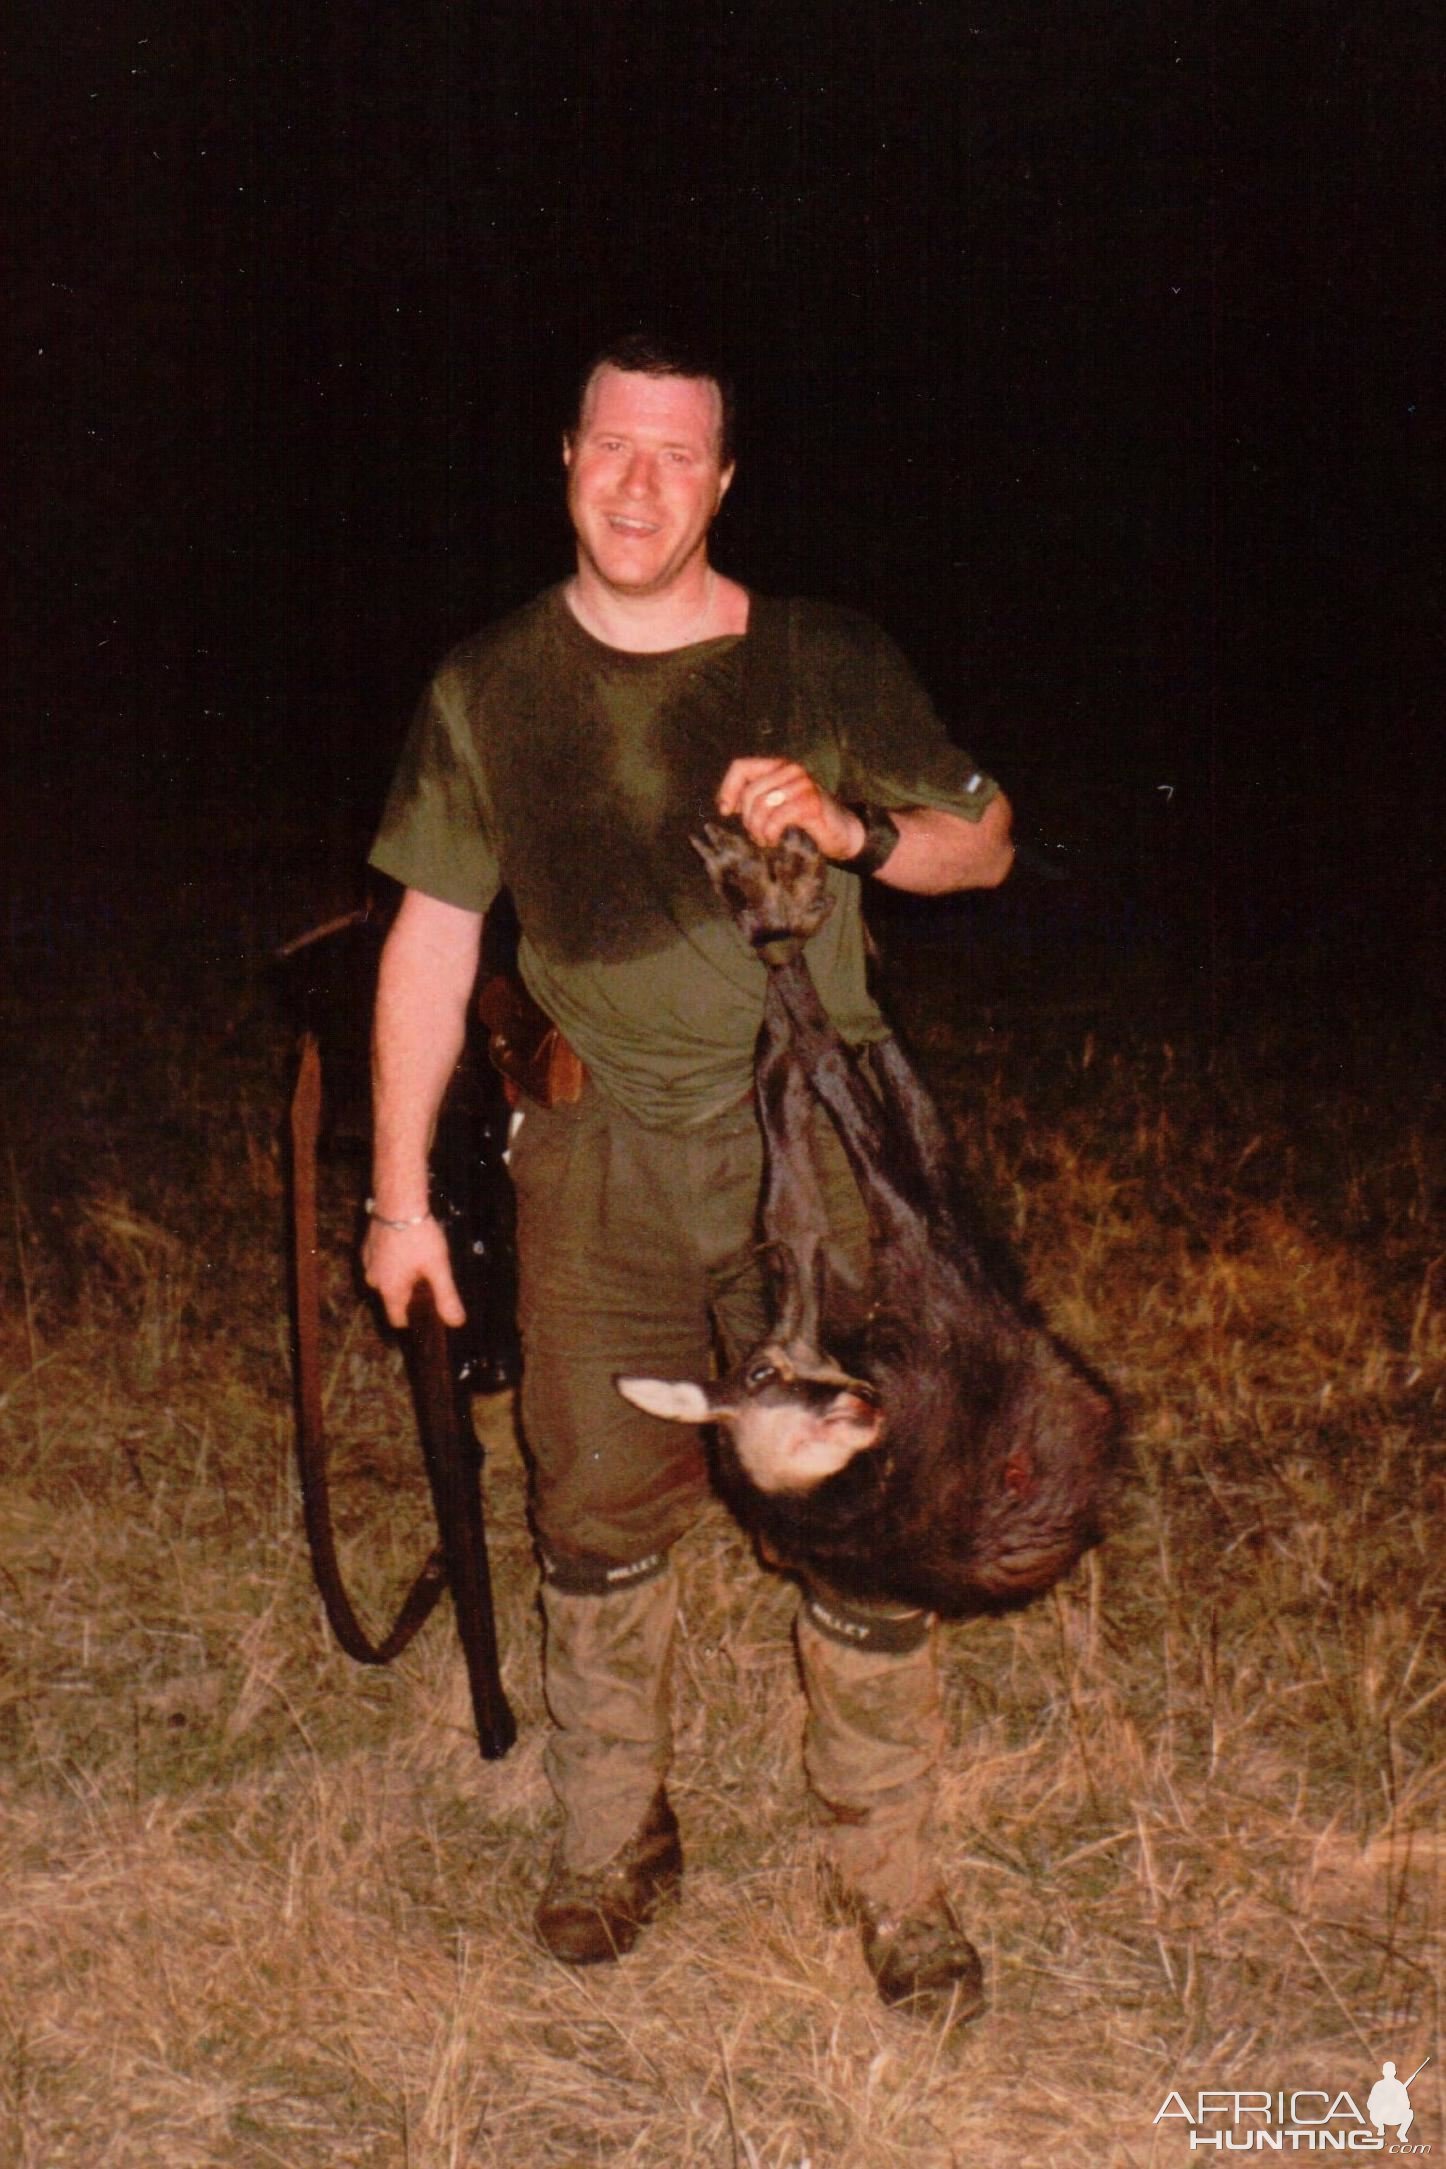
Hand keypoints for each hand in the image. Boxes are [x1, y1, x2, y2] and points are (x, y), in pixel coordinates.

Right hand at [362, 1214, 466, 1328]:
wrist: (398, 1201)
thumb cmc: (418, 1235)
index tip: (429, 1315)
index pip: (397, 1319)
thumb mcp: (438, 1268)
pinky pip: (383, 1262)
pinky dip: (395, 1261)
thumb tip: (456, 1322)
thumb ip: (446, 1297)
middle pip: (394, 1298)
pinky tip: (410, 1249)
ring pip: (388, 1279)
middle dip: (412, 1295)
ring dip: (403, 1276)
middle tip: (432, 1280)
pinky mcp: (369, 1246)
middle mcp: (374, 1280)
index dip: (414, 1321)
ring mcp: (369, 1262)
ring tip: (423, 1262)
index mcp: (390, 1290)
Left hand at [717, 757, 865, 858]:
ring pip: (761, 806)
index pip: (741, 767)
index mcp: (780, 766)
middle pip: (750, 792)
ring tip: (765, 839)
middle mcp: (791, 770)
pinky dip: (770, 834)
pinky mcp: (810, 803)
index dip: (728, 789)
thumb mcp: (777, 805)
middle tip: (755, 834)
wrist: (843, 833)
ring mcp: (803, 785)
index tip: (726, 812)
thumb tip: (726, 806)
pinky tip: (774, 840)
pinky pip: (776, 819)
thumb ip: (755, 800)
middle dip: (747, 819)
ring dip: (758, 830)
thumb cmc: (806, 820)